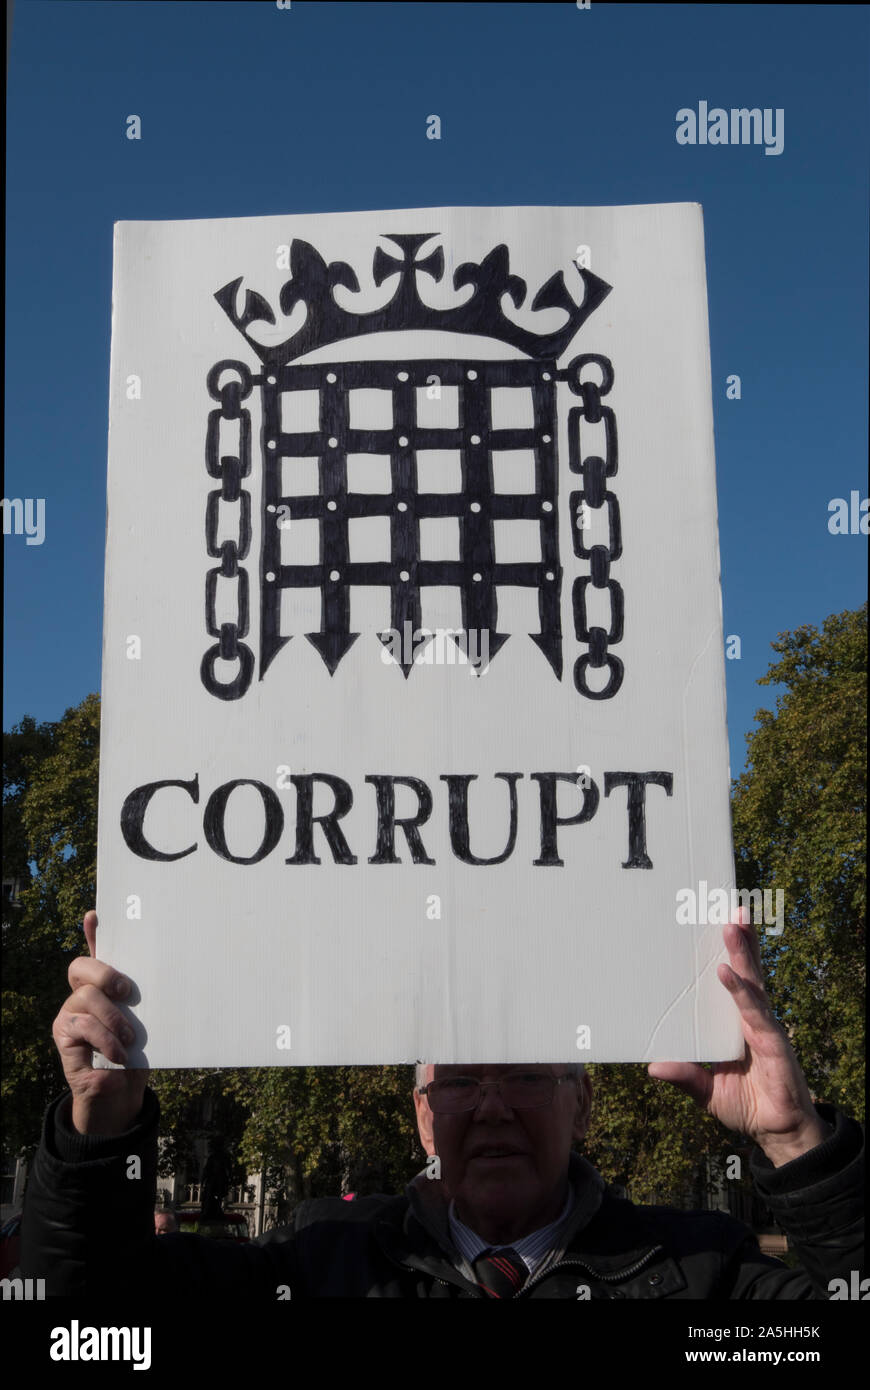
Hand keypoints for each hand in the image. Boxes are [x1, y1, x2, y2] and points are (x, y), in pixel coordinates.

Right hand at [52, 910, 148, 1136]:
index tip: (96, 914)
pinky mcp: (63, 1039)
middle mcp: (80, 996)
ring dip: (113, 1019)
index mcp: (101, 988)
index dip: (93, 933)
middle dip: (107, 973)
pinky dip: (105, 1042)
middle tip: (128, 991)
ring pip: (85, 998)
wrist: (119, 1094)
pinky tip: (119, 1058)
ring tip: (130, 1042)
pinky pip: (82, 1029)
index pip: (94, 953)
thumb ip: (147, 1000)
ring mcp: (68, 1016)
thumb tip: (167, 967)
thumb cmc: (136, 1053)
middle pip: (82, 967)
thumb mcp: (147, 1024)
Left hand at [647, 912, 830, 1165]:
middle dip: (738, 939)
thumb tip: (654, 1067)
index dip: (728, 953)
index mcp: (734, 1023)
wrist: (778, 1132)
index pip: (732, 980)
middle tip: (729, 907)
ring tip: (732, 923)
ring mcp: (763, 1026)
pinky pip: (755, 1011)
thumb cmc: (746, 1105)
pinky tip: (727, 972)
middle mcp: (750, 1018)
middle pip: (745, 971)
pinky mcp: (772, 1041)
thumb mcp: (707, 1091)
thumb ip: (686, 1076)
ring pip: (753, 981)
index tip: (715, 923)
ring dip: (742, 951)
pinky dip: (741, 991)